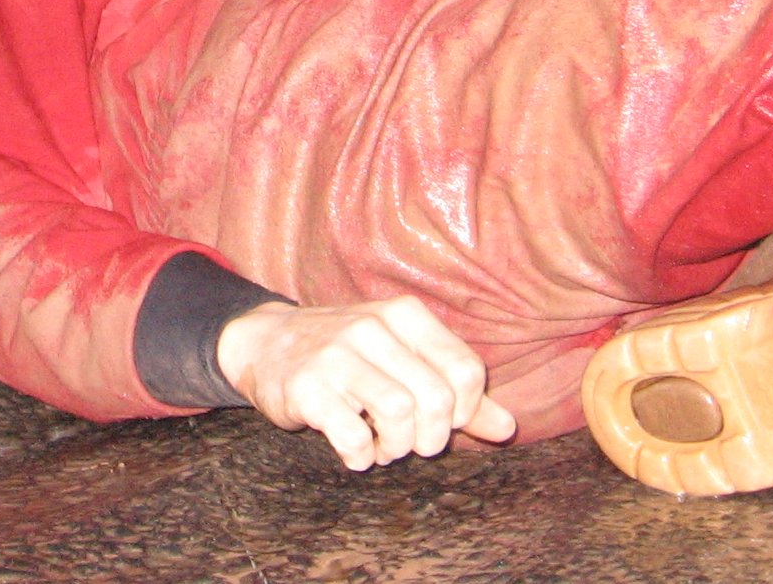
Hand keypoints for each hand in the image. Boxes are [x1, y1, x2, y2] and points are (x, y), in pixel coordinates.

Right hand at [216, 297, 516, 470]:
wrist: (264, 342)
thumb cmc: (348, 355)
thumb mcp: (402, 358)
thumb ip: (456, 392)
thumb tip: (508, 428)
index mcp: (404, 315)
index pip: (465, 370)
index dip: (465, 411)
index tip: (444, 421)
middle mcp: (373, 327)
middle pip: (436, 399)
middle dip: (431, 437)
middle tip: (411, 441)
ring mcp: (338, 355)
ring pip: (400, 415)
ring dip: (396, 448)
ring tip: (382, 445)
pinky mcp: (308, 387)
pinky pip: (354, 437)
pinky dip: (362, 457)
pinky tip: (354, 450)